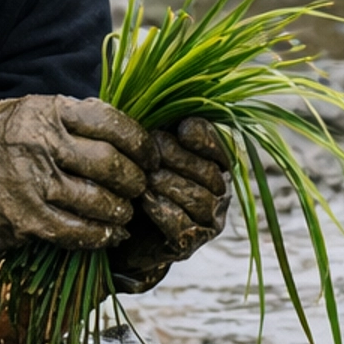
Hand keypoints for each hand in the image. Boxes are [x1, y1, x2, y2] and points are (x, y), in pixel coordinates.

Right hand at [0, 95, 148, 251]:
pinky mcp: (23, 220)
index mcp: (46, 112)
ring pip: (98, 201)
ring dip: (121, 211)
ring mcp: (32, 184)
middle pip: (110, 164)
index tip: (150, 155)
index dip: (140, 142)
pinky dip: (99, 236)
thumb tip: (120, 127)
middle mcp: (41, 145)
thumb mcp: (26, 112)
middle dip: (135, 180)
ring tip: (125, 213)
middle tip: (141, 188)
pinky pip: (75, 232)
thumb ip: (69, 118)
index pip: (111, 123)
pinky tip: (107, 235)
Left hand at [110, 117, 232, 291]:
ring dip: (170, 184)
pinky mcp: (190, 244)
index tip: (182, 128)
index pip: (220, 147)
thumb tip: (160, 100)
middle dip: (179, 159)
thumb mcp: (149, 149)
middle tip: (152, 152)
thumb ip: (160, 127)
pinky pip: (183, 226)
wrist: (123, 227)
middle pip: (209, 172)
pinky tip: (146, 200)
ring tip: (145, 177)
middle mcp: (220, 191)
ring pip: (198, 199)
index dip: (205, 138)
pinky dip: (164, 210)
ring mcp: (208, 220)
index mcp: (216, 163)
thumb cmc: (138, 177)